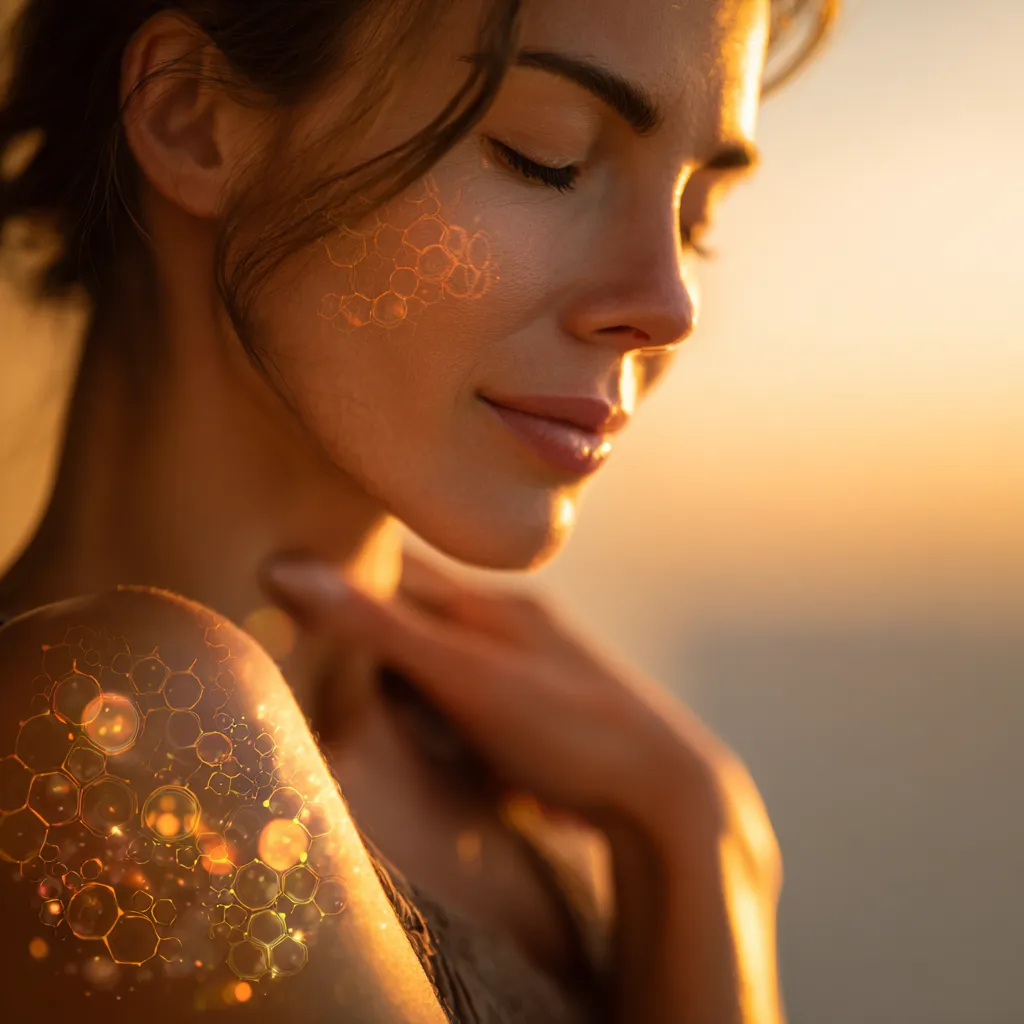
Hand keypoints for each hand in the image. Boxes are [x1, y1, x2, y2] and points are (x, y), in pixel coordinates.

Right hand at [262, 551, 779, 876]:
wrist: (664, 791)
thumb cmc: (565, 726)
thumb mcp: (468, 677)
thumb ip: (382, 628)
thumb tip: (286, 572)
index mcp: (488, 607)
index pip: (395, 569)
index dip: (340, 563)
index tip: (282, 559)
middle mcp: (506, 627)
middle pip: (416, 604)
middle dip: (363, 604)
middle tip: (297, 603)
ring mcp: (523, 670)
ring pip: (440, 647)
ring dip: (395, 651)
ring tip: (341, 654)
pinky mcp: (532, 715)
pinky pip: (463, 691)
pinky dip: (428, 693)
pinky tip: (415, 708)